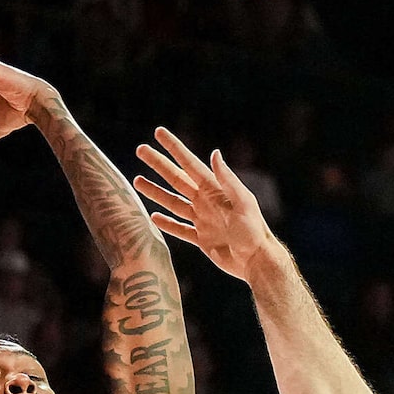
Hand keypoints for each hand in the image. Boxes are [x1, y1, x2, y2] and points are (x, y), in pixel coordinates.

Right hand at [134, 128, 278, 282]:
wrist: (256, 261)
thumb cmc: (253, 230)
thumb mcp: (242, 201)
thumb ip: (227, 179)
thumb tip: (214, 153)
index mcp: (214, 190)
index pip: (189, 164)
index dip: (174, 148)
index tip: (159, 133)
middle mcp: (205, 201)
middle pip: (176, 179)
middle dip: (158, 164)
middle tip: (140, 149)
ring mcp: (202, 220)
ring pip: (173, 202)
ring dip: (155, 192)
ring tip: (137, 181)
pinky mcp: (201, 239)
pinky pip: (180, 229)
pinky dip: (167, 223)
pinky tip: (153, 217)